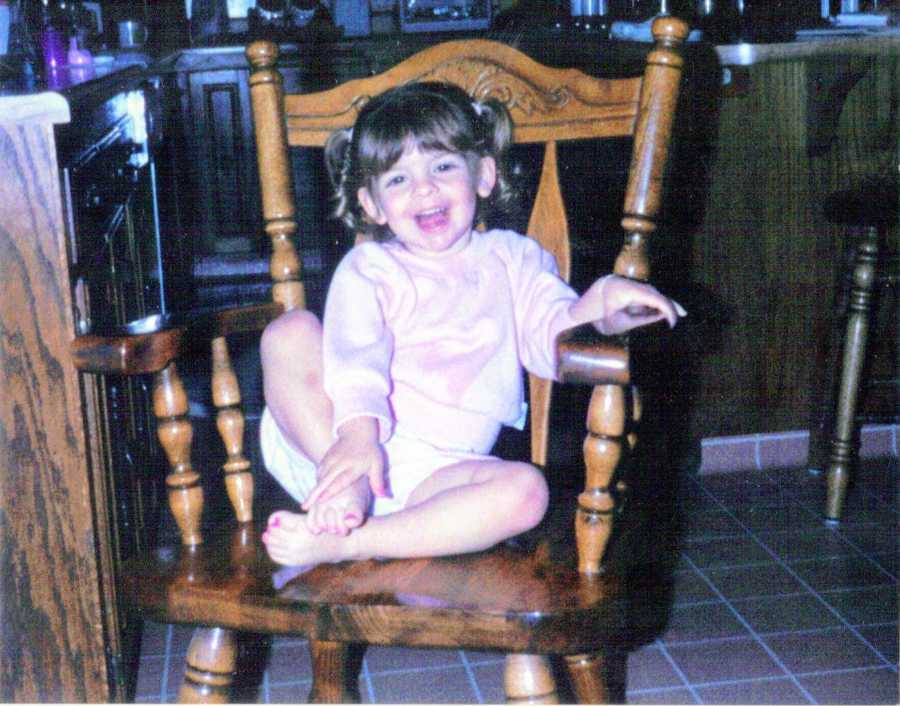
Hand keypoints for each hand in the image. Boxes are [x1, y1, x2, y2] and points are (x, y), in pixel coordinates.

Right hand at [302, 417, 385, 510]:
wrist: (357, 432)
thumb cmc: (369, 451)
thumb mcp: (377, 464)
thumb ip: (378, 481)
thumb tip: (384, 497)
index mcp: (353, 466)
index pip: (341, 480)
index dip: (331, 490)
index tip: (322, 500)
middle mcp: (339, 463)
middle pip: (325, 480)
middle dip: (315, 493)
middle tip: (305, 506)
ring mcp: (330, 460)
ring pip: (319, 477)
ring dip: (313, 490)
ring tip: (307, 504)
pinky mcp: (325, 458)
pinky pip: (318, 472)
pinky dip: (315, 483)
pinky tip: (312, 494)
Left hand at [571, 275, 686, 335]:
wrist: (585, 305)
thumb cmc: (600, 316)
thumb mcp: (621, 323)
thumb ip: (643, 319)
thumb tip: (662, 316)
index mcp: (626, 291)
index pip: (654, 297)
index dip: (667, 309)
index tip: (672, 323)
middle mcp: (631, 284)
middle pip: (656, 293)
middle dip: (670, 304)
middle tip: (683, 315)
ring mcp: (630, 284)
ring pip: (652, 293)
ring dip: (664, 304)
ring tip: (678, 315)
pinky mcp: (630, 288)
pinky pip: (646, 295)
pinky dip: (655, 302)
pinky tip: (665, 312)